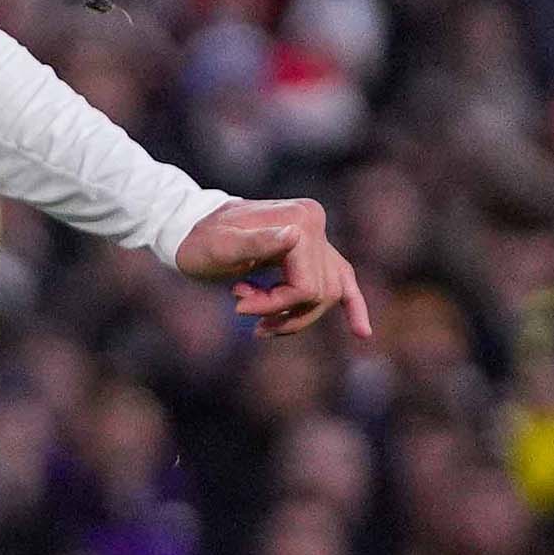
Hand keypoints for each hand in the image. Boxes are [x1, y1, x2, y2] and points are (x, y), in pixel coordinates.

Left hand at [173, 196, 362, 336]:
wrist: (191, 230)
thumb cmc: (200, 242)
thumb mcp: (219, 247)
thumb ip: (255, 241)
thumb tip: (293, 236)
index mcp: (300, 221)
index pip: (307, 285)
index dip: (276, 305)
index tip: (239, 305)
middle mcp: (315, 224)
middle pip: (321, 293)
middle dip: (283, 311)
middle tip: (243, 307)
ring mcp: (318, 236)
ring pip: (328, 294)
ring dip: (296, 315)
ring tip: (259, 319)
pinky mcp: (314, 250)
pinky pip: (342, 281)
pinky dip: (353, 306)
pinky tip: (362, 333)